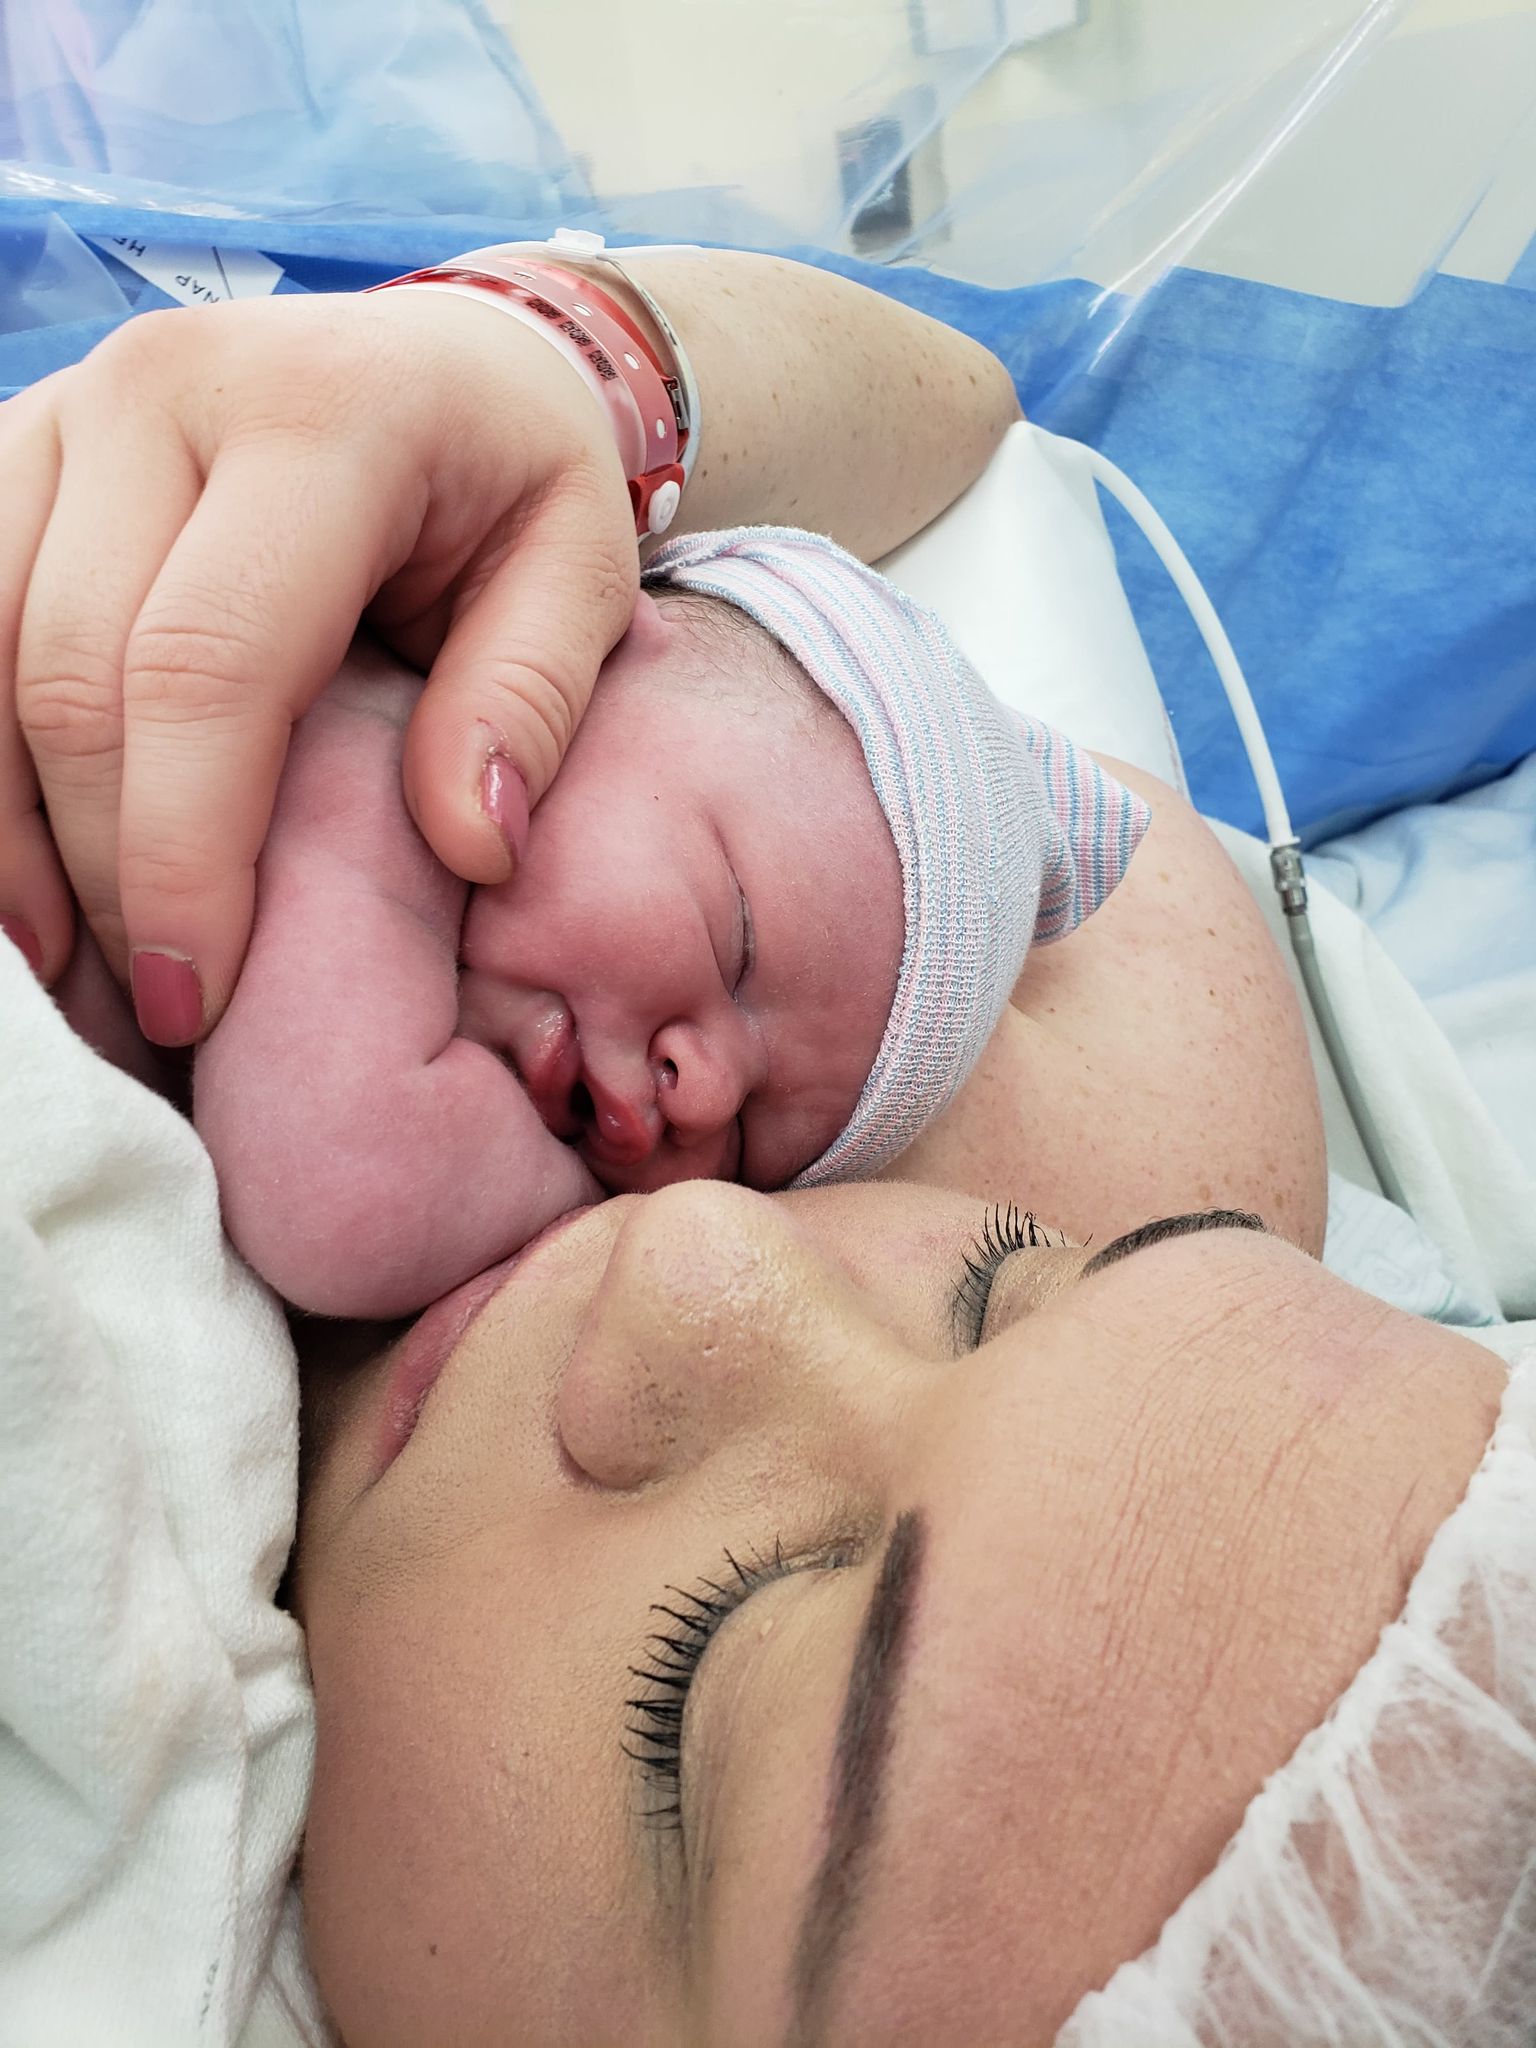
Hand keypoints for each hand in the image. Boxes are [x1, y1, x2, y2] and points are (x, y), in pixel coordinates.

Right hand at [0, 286, 638, 1040]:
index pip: (207, 665)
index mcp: (321, 416)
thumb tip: (470, 848)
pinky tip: (25, 871)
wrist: (448, 361)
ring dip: (5, 832)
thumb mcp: (583, 575)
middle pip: (69, 674)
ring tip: (70, 971)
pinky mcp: (13, 447)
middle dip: (97, 872)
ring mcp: (64, 409)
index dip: (184, 853)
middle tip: (151, 1016)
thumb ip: (530, 702)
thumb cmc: (518, 485)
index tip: (198, 1000)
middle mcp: (161, 389)